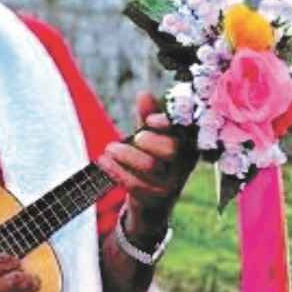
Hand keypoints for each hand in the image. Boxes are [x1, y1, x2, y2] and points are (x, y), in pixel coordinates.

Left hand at [98, 92, 197, 235]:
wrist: (153, 198)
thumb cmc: (153, 158)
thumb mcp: (152, 136)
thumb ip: (148, 116)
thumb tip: (144, 94)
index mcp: (188, 143)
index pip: (185, 131)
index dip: (167, 124)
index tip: (150, 120)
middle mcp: (184, 163)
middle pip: (170, 149)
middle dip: (147, 140)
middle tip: (133, 137)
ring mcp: (172, 183)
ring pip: (150, 166)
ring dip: (125, 155)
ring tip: (110, 148)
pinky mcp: (156, 198)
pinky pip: (135, 184)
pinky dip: (116, 170)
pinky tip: (103, 161)